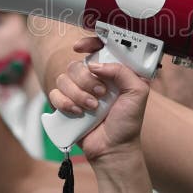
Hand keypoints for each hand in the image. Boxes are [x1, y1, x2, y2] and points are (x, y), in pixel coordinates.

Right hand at [48, 37, 149, 162]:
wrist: (113, 149)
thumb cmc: (128, 122)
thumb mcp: (137, 92)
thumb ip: (123, 72)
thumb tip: (96, 66)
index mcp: (112, 72)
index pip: (98, 48)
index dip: (88, 43)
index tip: (81, 48)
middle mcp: (94, 79)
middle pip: (77, 64)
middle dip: (87, 80)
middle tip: (101, 93)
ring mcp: (78, 91)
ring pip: (64, 78)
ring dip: (78, 94)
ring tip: (92, 108)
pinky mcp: (66, 104)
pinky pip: (54, 94)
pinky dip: (65, 103)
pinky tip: (78, 113)